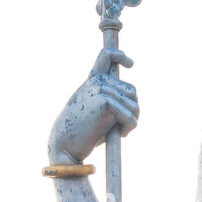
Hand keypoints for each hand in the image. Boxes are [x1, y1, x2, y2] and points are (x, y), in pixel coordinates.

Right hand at [47, 48, 137, 164]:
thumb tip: (133, 96)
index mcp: (93, 80)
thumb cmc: (83, 132)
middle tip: (120, 125)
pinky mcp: (106, 102)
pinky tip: (119, 135)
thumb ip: (110, 98)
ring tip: (118, 130)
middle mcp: (97, 81)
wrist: (66, 144)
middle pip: (132, 92)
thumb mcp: (96, 110)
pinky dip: (129, 128)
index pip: (107, 56)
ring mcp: (101, 89)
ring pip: (135, 105)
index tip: (130, 64)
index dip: (120, 56)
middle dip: (131, 111)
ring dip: (132, 121)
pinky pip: (131, 117)